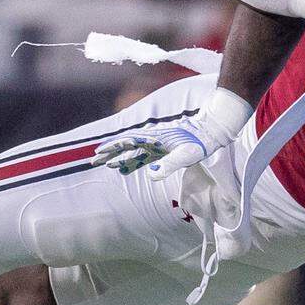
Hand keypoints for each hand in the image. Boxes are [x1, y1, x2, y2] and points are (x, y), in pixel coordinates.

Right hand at [92, 121, 212, 179]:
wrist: (211, 130)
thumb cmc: (199, 143)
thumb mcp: (185, 155)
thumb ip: (168, 165)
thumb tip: (150, 174)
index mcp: (153, 138)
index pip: (127, 142)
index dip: (112, 148)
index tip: (98, 154)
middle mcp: (152, 138)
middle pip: (125, 145)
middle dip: (110, 152)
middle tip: (93, 161)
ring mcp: (157, 143)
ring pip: (132, 151)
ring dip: (119, 157)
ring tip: (106, 166)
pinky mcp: (162, 149)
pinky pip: (142, 156)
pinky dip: (132, 162)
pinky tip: (124, 169)